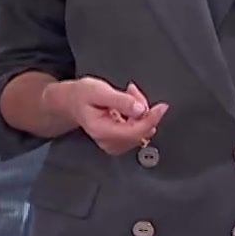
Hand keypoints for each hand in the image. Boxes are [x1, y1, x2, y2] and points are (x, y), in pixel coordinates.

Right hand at [45, 77, 168, 155]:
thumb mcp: (99, 90)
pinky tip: (129, 105)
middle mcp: (108, 142)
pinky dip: (138, 116)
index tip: (162, 107)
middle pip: (140, 131)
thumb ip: (120, 100)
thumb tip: (141, 110)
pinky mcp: (119, 142)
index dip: (151, 119)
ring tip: (127, 95)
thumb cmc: (82, 95)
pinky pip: (137, 131)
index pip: (134, 131)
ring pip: (141, 131)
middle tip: (132, 91)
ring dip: (141, 111)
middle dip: (143, 109)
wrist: (72, 101)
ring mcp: (114, 144)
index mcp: (102, 131)